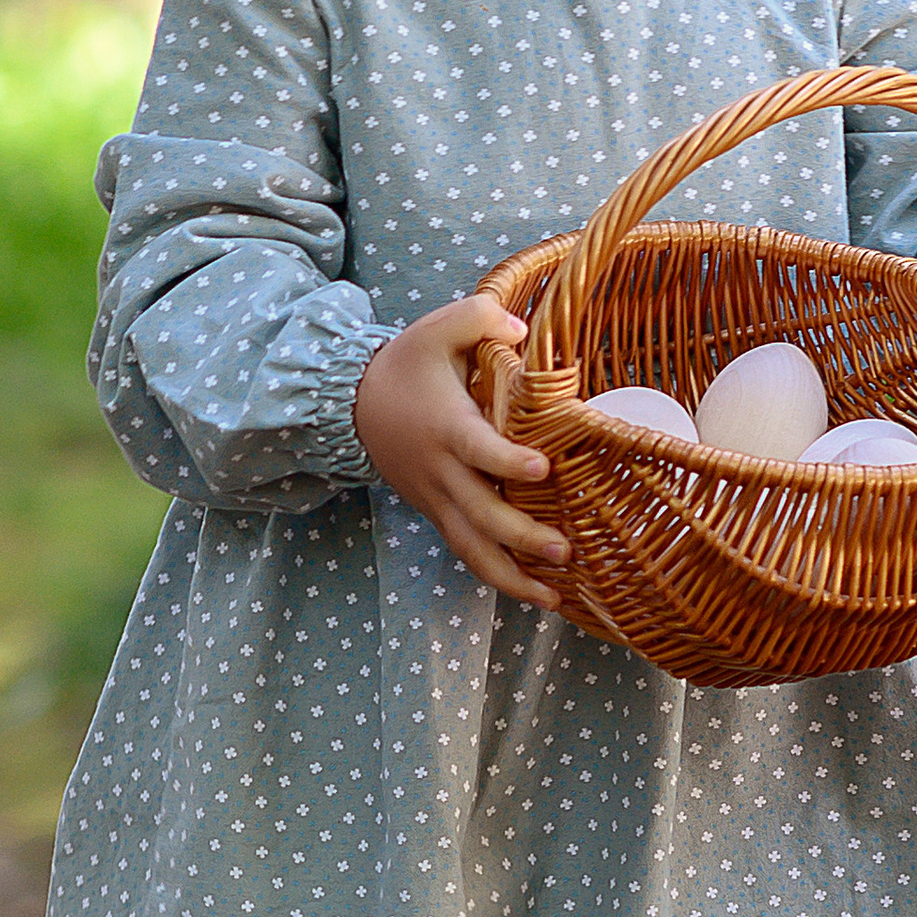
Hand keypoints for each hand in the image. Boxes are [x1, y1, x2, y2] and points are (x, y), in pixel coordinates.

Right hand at [352, 295, 571, 607]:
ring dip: (511, 578)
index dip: (508, 462)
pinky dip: (497, 576)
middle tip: (564, 549)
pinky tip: (534, 591)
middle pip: (480, 515)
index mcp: (447, 426)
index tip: (542, 469)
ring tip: (554, 598)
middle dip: (521, 537)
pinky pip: (465, 551)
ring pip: (470, 549)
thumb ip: (480, 318)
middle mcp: (442, 471)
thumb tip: (521, 331)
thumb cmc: (407, 364)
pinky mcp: (437, 513)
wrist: (352, 405)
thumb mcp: (437, 328)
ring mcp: (437, 499)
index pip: (478, 450)